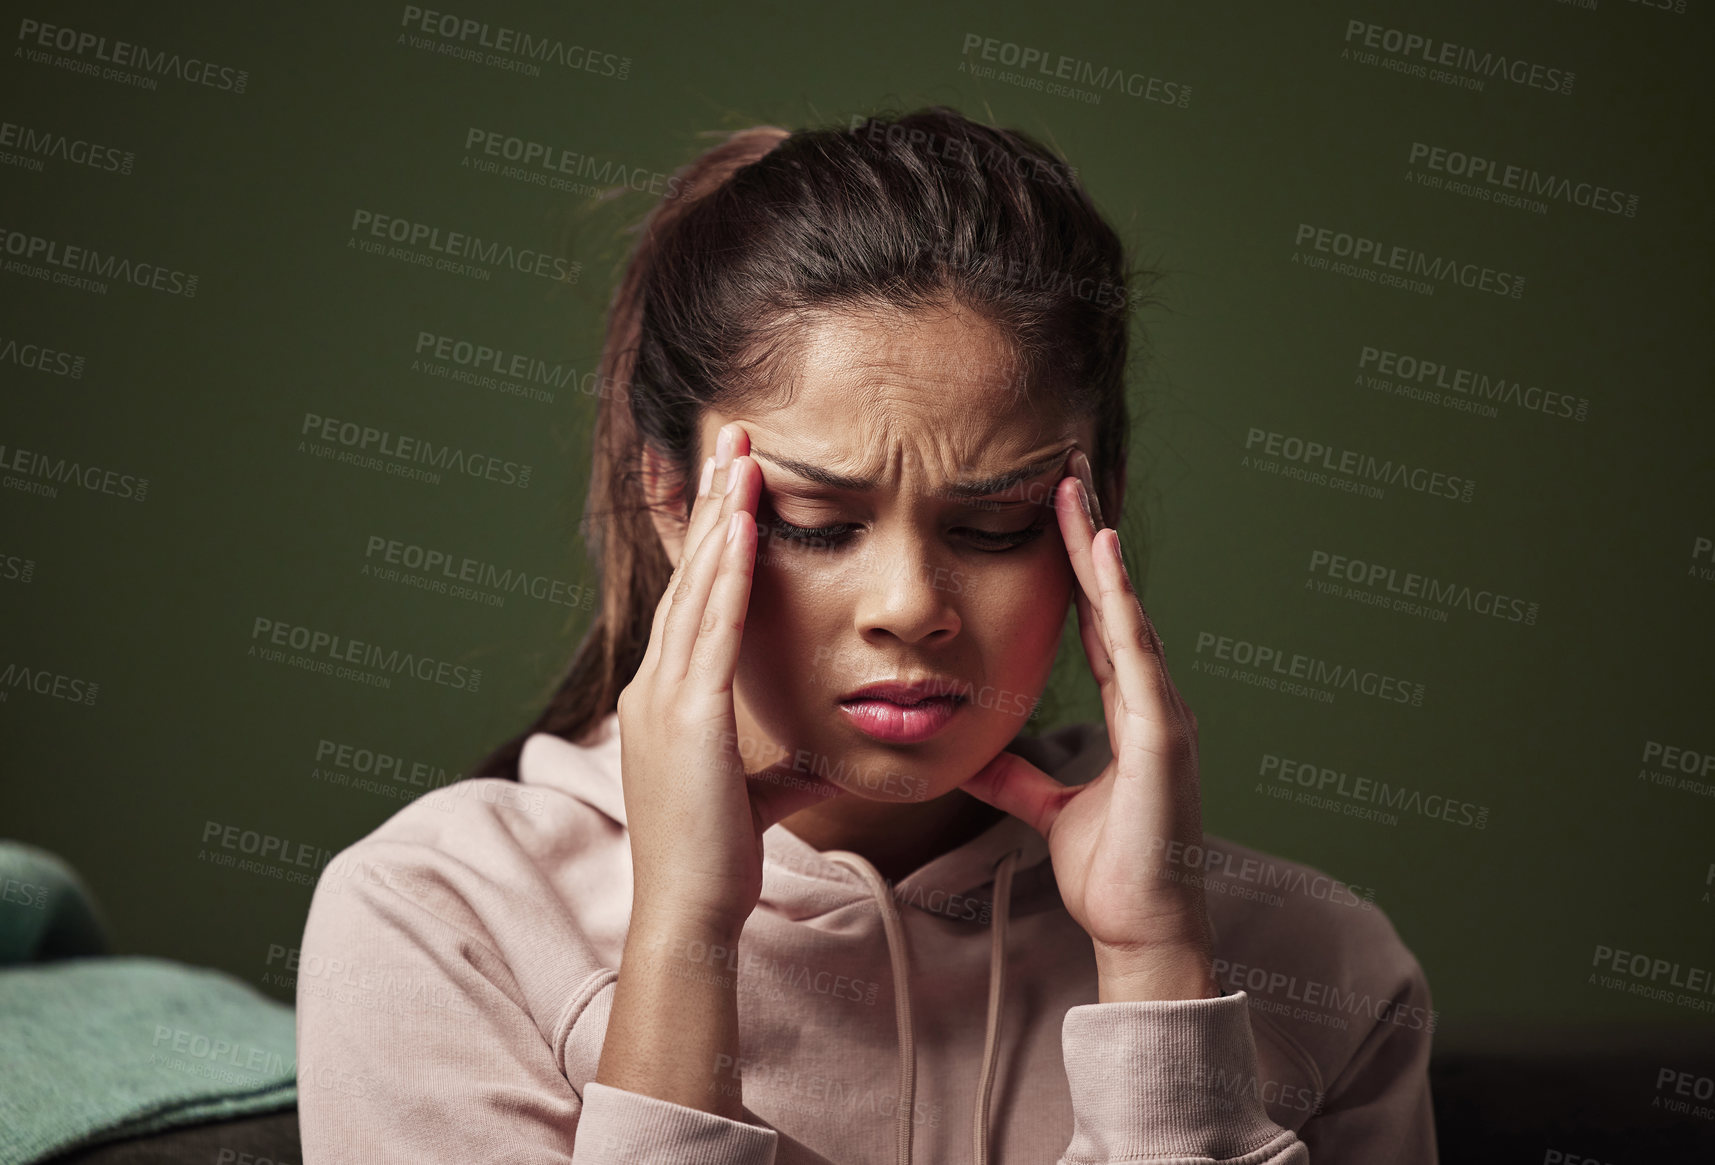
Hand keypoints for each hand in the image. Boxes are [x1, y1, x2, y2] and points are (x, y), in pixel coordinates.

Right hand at [617, 422, 846, 939]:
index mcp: (666, 703)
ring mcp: (666, 699)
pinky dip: (728, 571)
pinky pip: (713, 627)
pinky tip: (746, 526)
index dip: (712, 543)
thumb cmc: (717, 863)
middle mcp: (655, 688)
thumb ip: (786, 772)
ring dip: (723, 518)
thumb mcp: (758, 799)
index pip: (692, 604)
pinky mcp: (689, 716)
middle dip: (713, 505)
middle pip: (689, 577)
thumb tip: (823, 761)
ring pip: (698, 588)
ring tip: (742, 456)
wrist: (689, 913)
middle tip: (733, 440)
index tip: (734, 489)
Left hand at [959, 449, 1216, 1000]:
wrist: (1144, 927)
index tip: (1052, 510)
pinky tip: (1103, 552)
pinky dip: (1121, 599)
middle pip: (1114, 600)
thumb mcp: (1048, 809)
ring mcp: (1161, 712)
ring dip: (1100, 549)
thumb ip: (1016, 777)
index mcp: (1129, 711)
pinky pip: (1137, 652)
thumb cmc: (1112, 870)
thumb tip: (972, 756)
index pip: (1098, 620)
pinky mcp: (1161, 734)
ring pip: (1126, 611)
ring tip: (1077, 489)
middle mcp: (1150, 700)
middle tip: (1067, 470)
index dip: (1075, 565)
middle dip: (1089, 535)